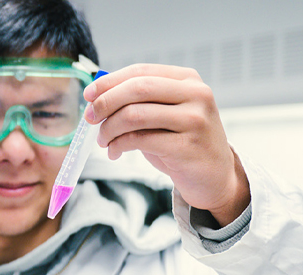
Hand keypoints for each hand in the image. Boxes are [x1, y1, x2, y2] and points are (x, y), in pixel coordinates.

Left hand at [82, 64, 249, 224]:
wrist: (213, 176)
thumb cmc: (182, 141)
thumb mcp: (164, 113)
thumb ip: (138, 100)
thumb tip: (97, 93)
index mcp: (188, 80)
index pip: (141, 71)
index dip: (109, 81)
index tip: (88, 95)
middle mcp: (196, 95)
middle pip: (137, 88)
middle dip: (106, 102)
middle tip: (90, 118)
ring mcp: (195, 120)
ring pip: (135, 115)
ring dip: (109, 128)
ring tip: (103, 140)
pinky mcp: (188, 146)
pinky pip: (140, 140)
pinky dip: (119, 145)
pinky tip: (115, 151)